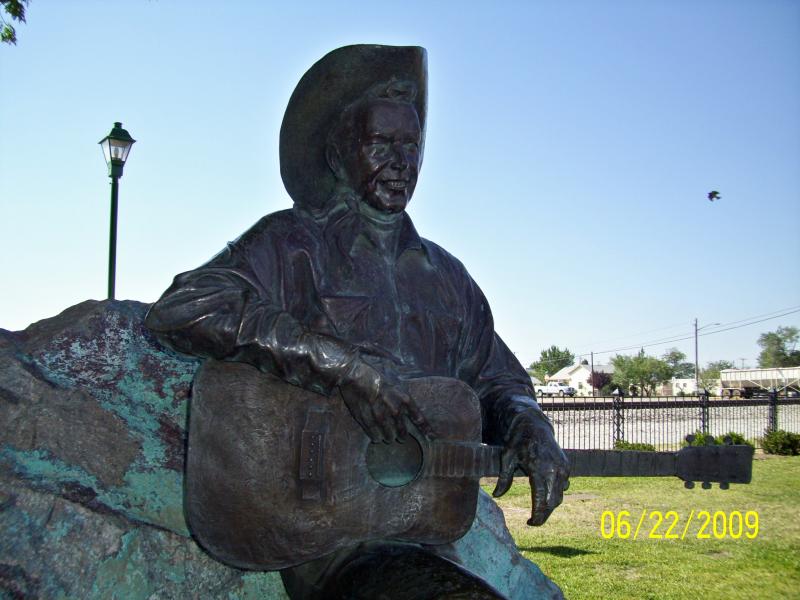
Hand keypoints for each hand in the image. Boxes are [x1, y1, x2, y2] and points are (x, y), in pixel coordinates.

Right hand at [338, 356, 432, 442]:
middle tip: (401, 438)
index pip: (419, 417)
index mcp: (404, 397)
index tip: (433, 437)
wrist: (353, 371)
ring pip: (389, 435)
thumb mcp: (393, 372)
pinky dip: (376, 437)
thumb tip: (407, 378)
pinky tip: (376, 438)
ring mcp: (380, 416)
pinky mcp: (366, 419)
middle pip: (403, 430)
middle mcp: (395, 409)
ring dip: (389, 437)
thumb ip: (401, 382)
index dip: (426, 429)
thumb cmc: (373, 369)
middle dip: (403, 435)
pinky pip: (374, 434)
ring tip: (388, 438)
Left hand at [492, 410, 569, 525]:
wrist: (534, 424)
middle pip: (553, 502)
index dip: (537, 515)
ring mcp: (563, 468)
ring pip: (559, 496)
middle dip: (544, 515)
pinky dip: (555, 494)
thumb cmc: (517, 441)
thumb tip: (497, 495)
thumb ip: (503, 479)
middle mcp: (555, 470)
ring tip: (538, 511)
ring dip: (550, 506)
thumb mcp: (507, 458)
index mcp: (540, 469)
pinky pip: (563, 486)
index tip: (530, 523)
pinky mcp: (566, 466)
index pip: (541, 500)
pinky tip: (545, 496)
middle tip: (533, 521)